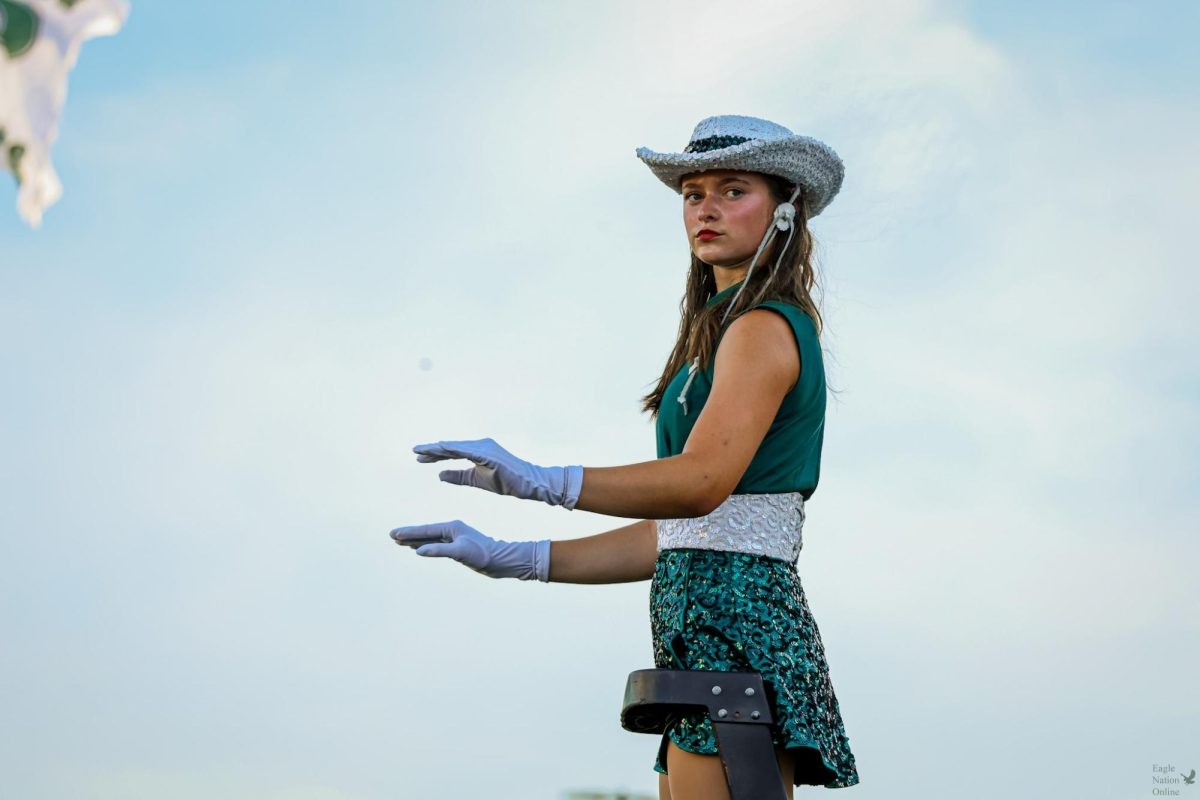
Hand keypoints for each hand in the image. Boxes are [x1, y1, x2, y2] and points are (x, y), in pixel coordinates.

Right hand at [390, 520, 549, 580]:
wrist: (504, 560)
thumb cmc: (485, 556)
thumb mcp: (462, 553)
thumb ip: (440, 551)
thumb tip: (419, 551)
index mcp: (452, 528)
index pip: (425, 531)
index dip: (408, 533)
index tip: (393, 534)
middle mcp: (452, 530)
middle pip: (425, 533)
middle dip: (408, 534)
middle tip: (391, 535)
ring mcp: (455, 538)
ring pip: (430, 539)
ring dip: (415, 540)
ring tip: (401, 541)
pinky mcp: (459, 546)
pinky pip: (437, 545)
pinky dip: (426, 545)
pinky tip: (420, 548)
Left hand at [413, 437, 582, 509]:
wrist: (529, 483)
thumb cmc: (506, 481)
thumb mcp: (476, 481)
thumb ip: (458, 476)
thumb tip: (439, 474)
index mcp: (477, 451)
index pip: (451, 452)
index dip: (435, 455)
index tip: (419, 458)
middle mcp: (479, 445)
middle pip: (451, 447)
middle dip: (432, 450)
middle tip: (414, 452)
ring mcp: (485, 448)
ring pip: (456, 447)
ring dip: (438, 449)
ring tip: (422, 451)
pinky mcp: (489, 454)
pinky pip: (467, 451)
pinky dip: (452, 450)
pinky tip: (440, 450)